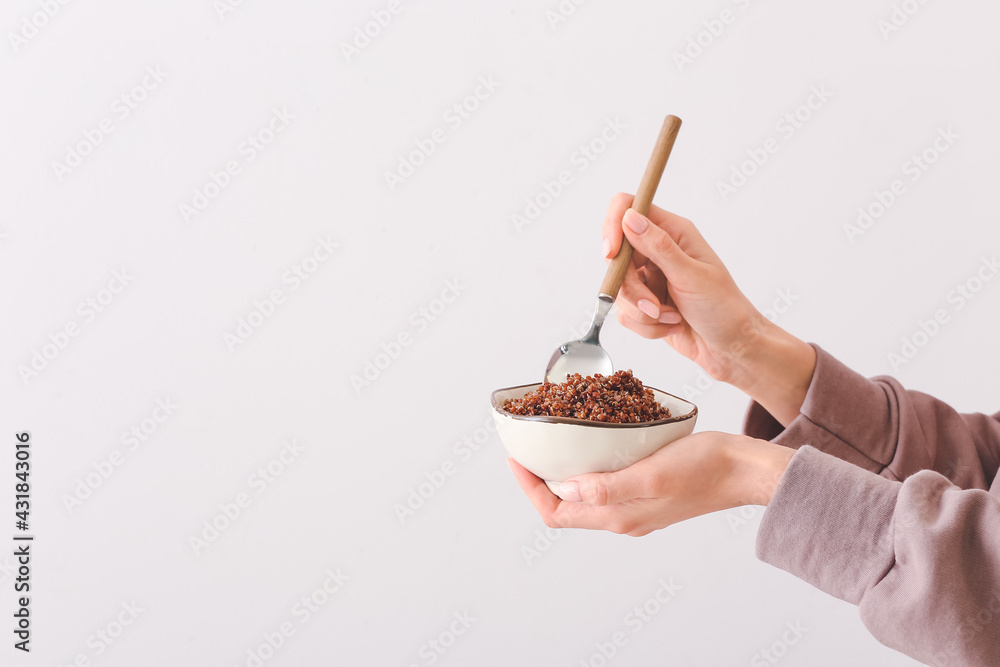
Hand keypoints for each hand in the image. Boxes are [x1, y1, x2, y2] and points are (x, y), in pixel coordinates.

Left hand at [508, 432, 794, 536]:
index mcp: (619, 517)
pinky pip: (606, 482)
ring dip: (564, 471)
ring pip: (585, 493)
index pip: (556, 513)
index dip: (530, 489)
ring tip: (553, 439)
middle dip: (541, 478)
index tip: (517, 458)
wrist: (746, 470)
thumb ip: (607, 488)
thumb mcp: (652, 475)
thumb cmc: (705, 469)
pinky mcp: (648, 490)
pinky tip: (592, 439)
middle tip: (530, 446)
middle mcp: (623, 517)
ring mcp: (636, 505)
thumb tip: (564, 490)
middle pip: (566, 505)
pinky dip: (590, 463)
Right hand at [602, 194, 815, 425]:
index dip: (613, 226)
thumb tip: (629, 217)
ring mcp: (649, 278)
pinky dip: (645, 326)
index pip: (629, 208)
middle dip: (631, 288)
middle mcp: (658, 251)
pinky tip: (671, 326)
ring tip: (671, 318)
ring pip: (618, 289)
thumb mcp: (691, 276)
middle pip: (616, 256)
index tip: (611, 254)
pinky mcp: (644, 303)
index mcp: (673, 232)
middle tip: (654, 306)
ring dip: (642, 311)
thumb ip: (658, 246)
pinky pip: (624, 312)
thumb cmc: (724, 309)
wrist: (731, 348)